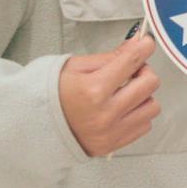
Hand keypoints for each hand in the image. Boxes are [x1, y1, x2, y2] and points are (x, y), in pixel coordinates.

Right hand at [59, 35, 160, 157]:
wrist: (33, 126)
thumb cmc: (51, 95)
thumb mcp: (76, 67)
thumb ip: (110, 57)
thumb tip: (136, 43)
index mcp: (92, 90)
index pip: (131, 62)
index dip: (143, 47)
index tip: (146, 43)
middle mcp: (104, 114)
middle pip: (150, 83)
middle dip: (143, 72)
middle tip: (131, 71)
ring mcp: (110, 132)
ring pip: (152, 106)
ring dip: (143, 96)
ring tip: (125, 93)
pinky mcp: (113, 145)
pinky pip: (144, 125)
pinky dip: (138, 114)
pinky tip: (121, 109)